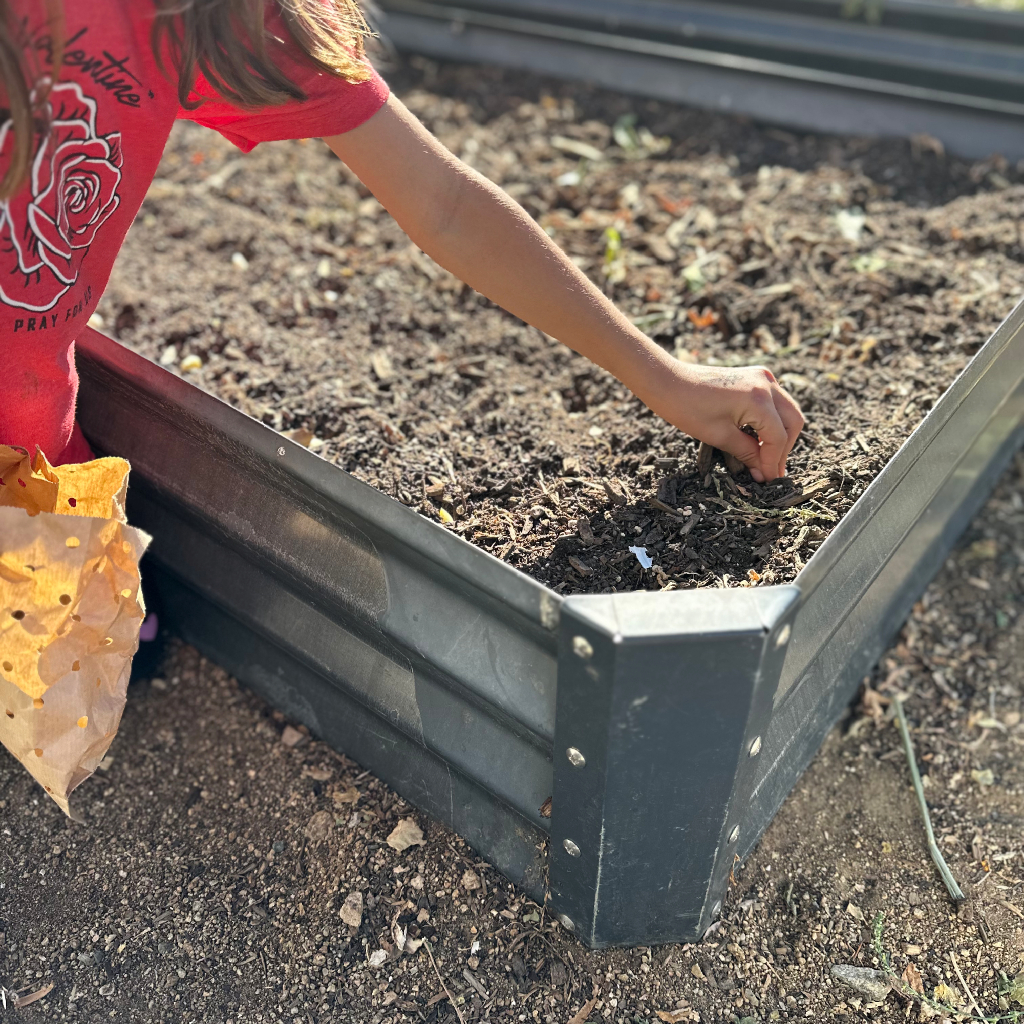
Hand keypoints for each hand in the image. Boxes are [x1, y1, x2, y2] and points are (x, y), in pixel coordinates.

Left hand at [632, 357, 804, 482]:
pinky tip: (759, 439)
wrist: (666, 381)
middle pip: (793, 422)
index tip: (768, 481)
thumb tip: (764, 472)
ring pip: (787, 411)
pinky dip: (772, 421)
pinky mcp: (755, 377)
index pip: (778, 437)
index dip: (773, 462)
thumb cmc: (686, 408)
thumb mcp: (719, 436)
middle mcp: (766, 383)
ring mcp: (762, 377)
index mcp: (759, 398)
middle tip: (770, 471)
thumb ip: (747, 453)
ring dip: (780, 435)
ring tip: (765, 459)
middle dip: (783, 449)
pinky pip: (774, 402)